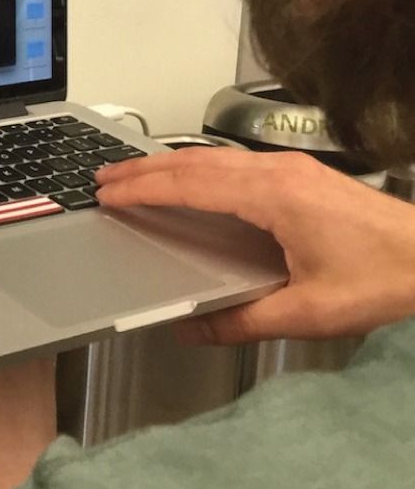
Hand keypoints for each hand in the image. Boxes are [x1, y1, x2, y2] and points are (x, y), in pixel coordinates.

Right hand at [96, 148, 414, 343]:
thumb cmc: (384, 279)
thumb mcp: (309, 312)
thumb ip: (243, 320)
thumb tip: (192, 330)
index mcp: (273, 197)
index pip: (189, 185)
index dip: (143, 189)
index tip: (108, 194)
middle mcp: (277, 172)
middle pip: (192, 162)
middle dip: (142, 169)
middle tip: (102, 177)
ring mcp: (290, 168)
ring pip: (212, 157)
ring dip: (167, 165)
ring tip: (132, 175)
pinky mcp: (301, 173)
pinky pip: (233, 161)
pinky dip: (197, 167)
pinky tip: (188, 179)